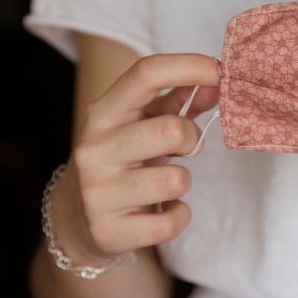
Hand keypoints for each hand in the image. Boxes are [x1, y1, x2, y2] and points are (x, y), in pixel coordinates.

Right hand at [52, 54, 219, 263]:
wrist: (76, 219)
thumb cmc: (124, 158)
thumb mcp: (142, 124)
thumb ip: (180, 100)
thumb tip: (218, 80)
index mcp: (103, 113)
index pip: (145, 74)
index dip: (190, 66)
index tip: (222, 71)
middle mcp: (95, 149)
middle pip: (172, 130)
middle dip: (192, 138)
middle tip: (186, 148)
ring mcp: (98, 192)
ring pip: (176, 179)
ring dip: (183, 180)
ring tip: (165, 181)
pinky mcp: (109, 231)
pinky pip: (172, 221)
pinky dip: (179, 214)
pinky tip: (163, 209)